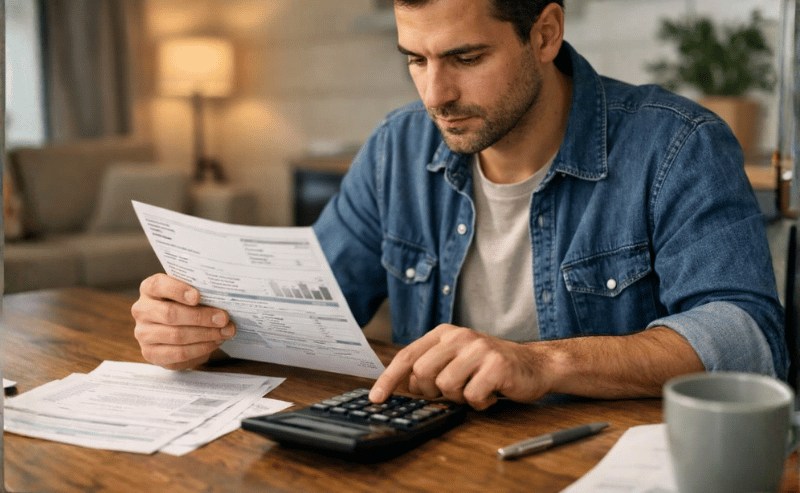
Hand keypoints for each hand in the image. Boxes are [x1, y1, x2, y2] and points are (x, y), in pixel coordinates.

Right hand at [131, 273, 234, 369]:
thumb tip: (222, 303)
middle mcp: (142, 310)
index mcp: (149, 289)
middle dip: (201, 317)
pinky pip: (178, 353)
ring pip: (176, 335)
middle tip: (223, 318)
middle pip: (170, 314)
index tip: (197, 296)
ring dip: (205, 334)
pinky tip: (214, 343)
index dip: (178, 290)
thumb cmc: (187, 306)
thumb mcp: (191, 295)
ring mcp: (143, 333)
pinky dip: (200, 349)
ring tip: (224, 332)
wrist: (179, 330)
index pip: (158, 285)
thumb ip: (201, 294)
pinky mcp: (151, 353)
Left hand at [369, 324, 552, 409]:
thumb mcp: (455, 361)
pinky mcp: (496, 364)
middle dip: (432, 391)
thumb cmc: (490, 367)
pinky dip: (480, 403)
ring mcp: (478, 349)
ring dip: (460, 398)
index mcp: (444, 333)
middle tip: (452, 391)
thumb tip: (399, 387)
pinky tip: (490, 394)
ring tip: (475, 389)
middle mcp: (459, 336)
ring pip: (446, 386)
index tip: (376, 398)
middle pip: (423, 373)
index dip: (389, 379)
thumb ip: (429, 369)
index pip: (408, 356)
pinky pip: (472, 396)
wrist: (535, 365)